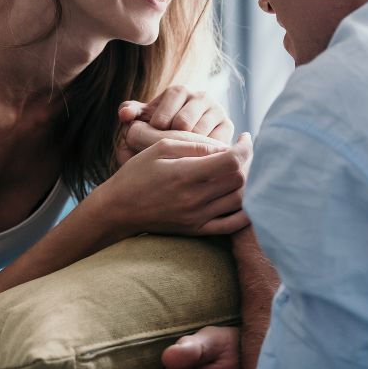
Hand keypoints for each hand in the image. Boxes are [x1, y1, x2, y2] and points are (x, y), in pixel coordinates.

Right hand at [101, 133, 251, 237]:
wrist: (118, 209)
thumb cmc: (136, 174)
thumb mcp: (159, 148)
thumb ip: (194, 146)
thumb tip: (225, 146)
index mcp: (184, 174)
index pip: (231, 161)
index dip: (245, 148)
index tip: (244, 138)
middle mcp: (194, 199)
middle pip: (240, 180)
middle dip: (249, 162)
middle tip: (244, 152)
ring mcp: (197, 217)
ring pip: (240, 201)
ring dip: (249, 183)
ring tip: (243, 170)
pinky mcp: (196, 230)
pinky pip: (231, 225)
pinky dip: (245, 213)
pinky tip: (245, 198)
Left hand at [116, 87, 233, 163]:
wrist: (182, 146)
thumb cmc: (157, 131)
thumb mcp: (142, 121)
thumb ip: (131, 113)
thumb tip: (124, 114)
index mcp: (180, 91)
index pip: (173, 98)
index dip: (161, 118)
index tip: (154, 132)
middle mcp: (202, 97)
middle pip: (185, 120)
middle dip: (172, 137)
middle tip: (164, 150)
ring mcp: (218, 112)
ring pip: (200, 134)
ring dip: (186, 149)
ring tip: (176, 159)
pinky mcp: (228, 128)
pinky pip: (215, 144)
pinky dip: (202, 154)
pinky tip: (191, 162)